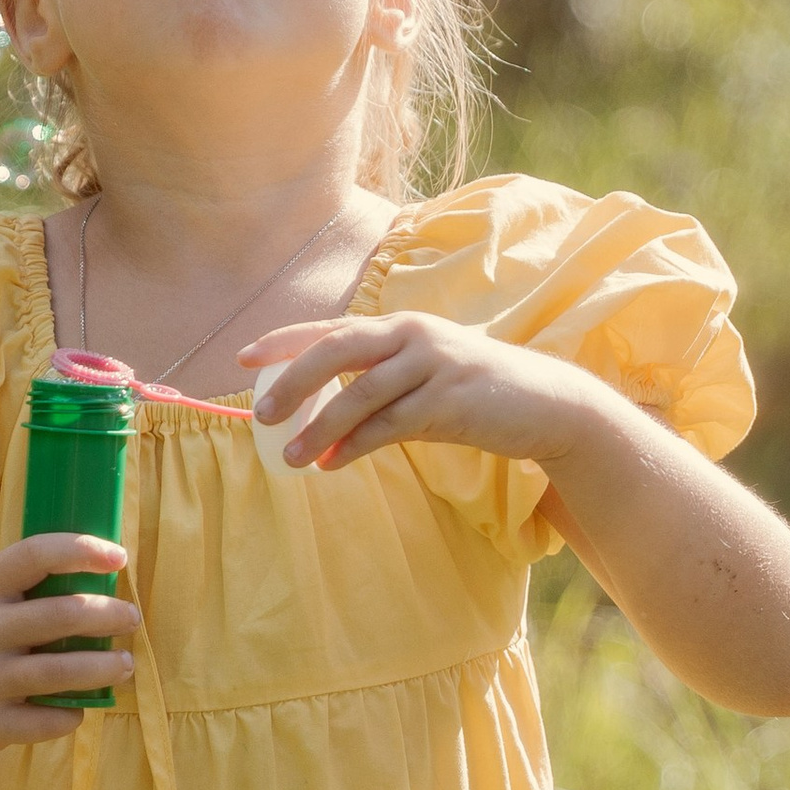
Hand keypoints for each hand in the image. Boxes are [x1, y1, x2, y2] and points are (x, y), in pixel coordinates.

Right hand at [0, 535, 139, 749]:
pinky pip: (49, 720)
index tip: (119, 557)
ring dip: (106, 667)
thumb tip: (108, 572)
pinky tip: (81, 705)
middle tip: (131, 618)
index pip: (35, 555)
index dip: (82, 550)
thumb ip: (31, 587)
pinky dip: (73, 713)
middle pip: (62, 615)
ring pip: (63, 671)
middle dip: (109, 615)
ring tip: (125, 664)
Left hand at [243, 312, 599, 475]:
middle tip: (259, 414)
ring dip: (320, 426)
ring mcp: (434, 365)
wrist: (546, 405)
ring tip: (290, 456)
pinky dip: (355, 445)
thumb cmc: (476, 395)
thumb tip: (322, 429)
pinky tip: (330, 463)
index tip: (244, 358)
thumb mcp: (424, 380)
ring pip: (361, 393)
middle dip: (293, 381)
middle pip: (338, 350)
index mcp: (401, 326)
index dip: (285, 340)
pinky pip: (390, 425)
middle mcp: (414, 335)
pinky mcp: (451, 400)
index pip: (332, 328)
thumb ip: (378, 391)